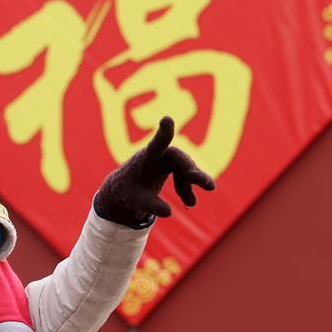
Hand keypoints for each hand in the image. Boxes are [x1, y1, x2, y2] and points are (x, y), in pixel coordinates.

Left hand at [94, 117, 215, 225]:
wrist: (124, 188)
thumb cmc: (128, 191)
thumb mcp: (137, 201)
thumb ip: (151, 206)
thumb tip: (168, 213)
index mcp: (146, 158)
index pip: (156, 144)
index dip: (163, 133)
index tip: (167, 119)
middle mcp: (157, 155)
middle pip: (178, 158)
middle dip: (191, 170)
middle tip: (207, 184)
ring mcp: (165, 159)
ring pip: (184, 166)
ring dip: (192, 181)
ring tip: (193, 202)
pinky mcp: (170, 165)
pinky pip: (184, 173)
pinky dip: (187, 187)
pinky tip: (189, 202)